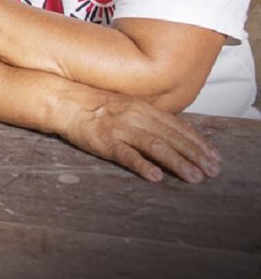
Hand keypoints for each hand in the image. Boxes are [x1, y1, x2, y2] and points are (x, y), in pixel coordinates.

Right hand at [53, 88, 221, 183]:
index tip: (214, 157)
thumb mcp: (127, 106)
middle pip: (172, 138)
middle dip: (196, 155)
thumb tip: (173, 134)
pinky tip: (155, 176)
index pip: (179, 127)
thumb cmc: (96, 105)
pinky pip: (126, 154)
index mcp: (144, 108)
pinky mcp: (104, 141)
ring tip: (194, 177)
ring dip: (178, 163)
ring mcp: (121, 129)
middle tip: (213, 171)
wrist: (64, 100)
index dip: (199, 142)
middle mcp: (136, 117)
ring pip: (156, 147)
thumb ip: (149, 118)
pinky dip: (142, 165)